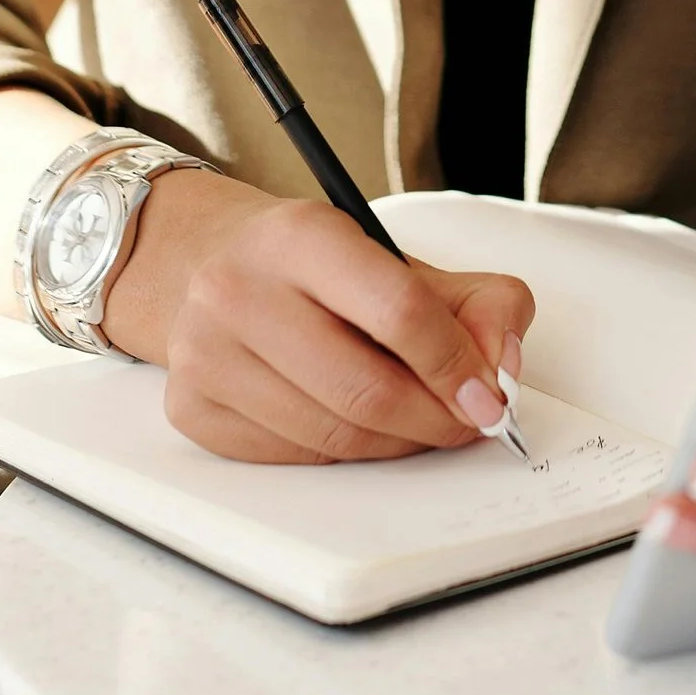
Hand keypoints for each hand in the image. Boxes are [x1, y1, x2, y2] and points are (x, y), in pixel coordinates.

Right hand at [103, 167, 534, 466]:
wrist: (210, 263)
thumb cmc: (315, 268)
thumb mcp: (401, 261)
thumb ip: (478, 302)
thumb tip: (503, 366)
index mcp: (302, 236)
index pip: (398, 311)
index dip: (457, 365)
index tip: (490, 397)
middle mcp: (239, 289)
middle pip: (365, 390)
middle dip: (434, 419)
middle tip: (465, 423)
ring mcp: (206, 353)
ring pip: (332, 437)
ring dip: (395, 445)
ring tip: (418, 423)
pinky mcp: (192, 408)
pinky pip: (293, 458)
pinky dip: (344, 456)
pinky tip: (358, 427)